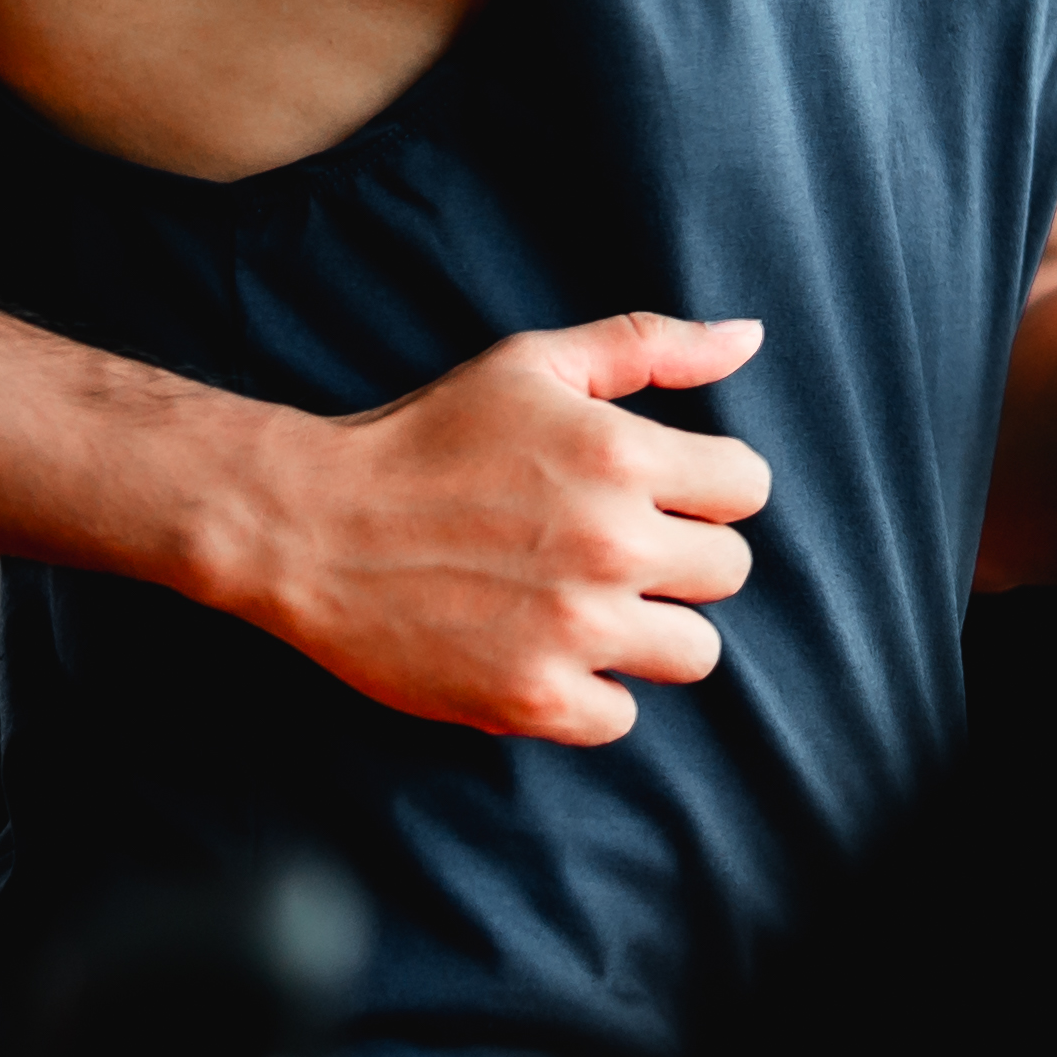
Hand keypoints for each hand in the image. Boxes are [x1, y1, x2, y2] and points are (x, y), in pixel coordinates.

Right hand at [232, 311, 774, 743]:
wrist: (307, 526)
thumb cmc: (425, 438)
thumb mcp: (534, 365)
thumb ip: (649, 346)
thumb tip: (749, 338)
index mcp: (622, 455)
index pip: (748, 488)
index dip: (706, 489)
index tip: (658, 494)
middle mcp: (612, 545)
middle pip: (730, 572)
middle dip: (682, 560)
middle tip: (614, 553)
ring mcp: (574, 629)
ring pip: (695, 654)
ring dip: (650, 633)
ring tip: (588, 608)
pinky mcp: (531, 698)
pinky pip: (621, 718)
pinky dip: (590, 696)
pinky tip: (546, 655)